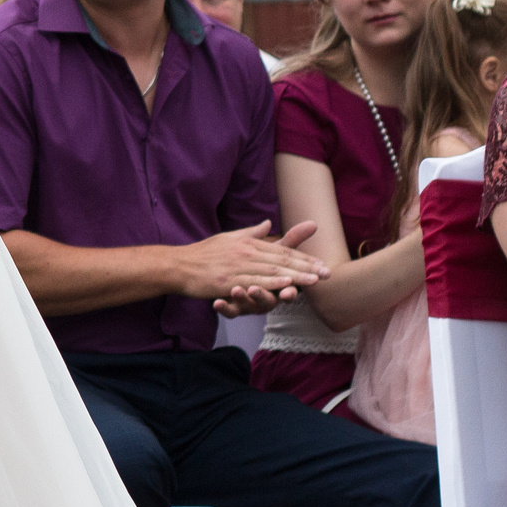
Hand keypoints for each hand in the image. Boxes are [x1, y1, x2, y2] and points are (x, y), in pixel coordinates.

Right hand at [173, 220, 326, 309]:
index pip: (281, 250)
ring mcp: (237, 266)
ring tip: (314, 280)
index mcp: (248, 243)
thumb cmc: (204, 254)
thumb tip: (268, 222)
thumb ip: (251, 233)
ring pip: (272, 271)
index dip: (303, 257)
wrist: (179, 265)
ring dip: (295, 276)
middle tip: (327, 274)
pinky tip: (286, 284)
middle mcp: (246, 252)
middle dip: (306, 267)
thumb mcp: (229, 238)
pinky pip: (254, 281)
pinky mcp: (227, 280)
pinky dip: (272, 282)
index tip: (321, 264)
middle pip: (281, 260)